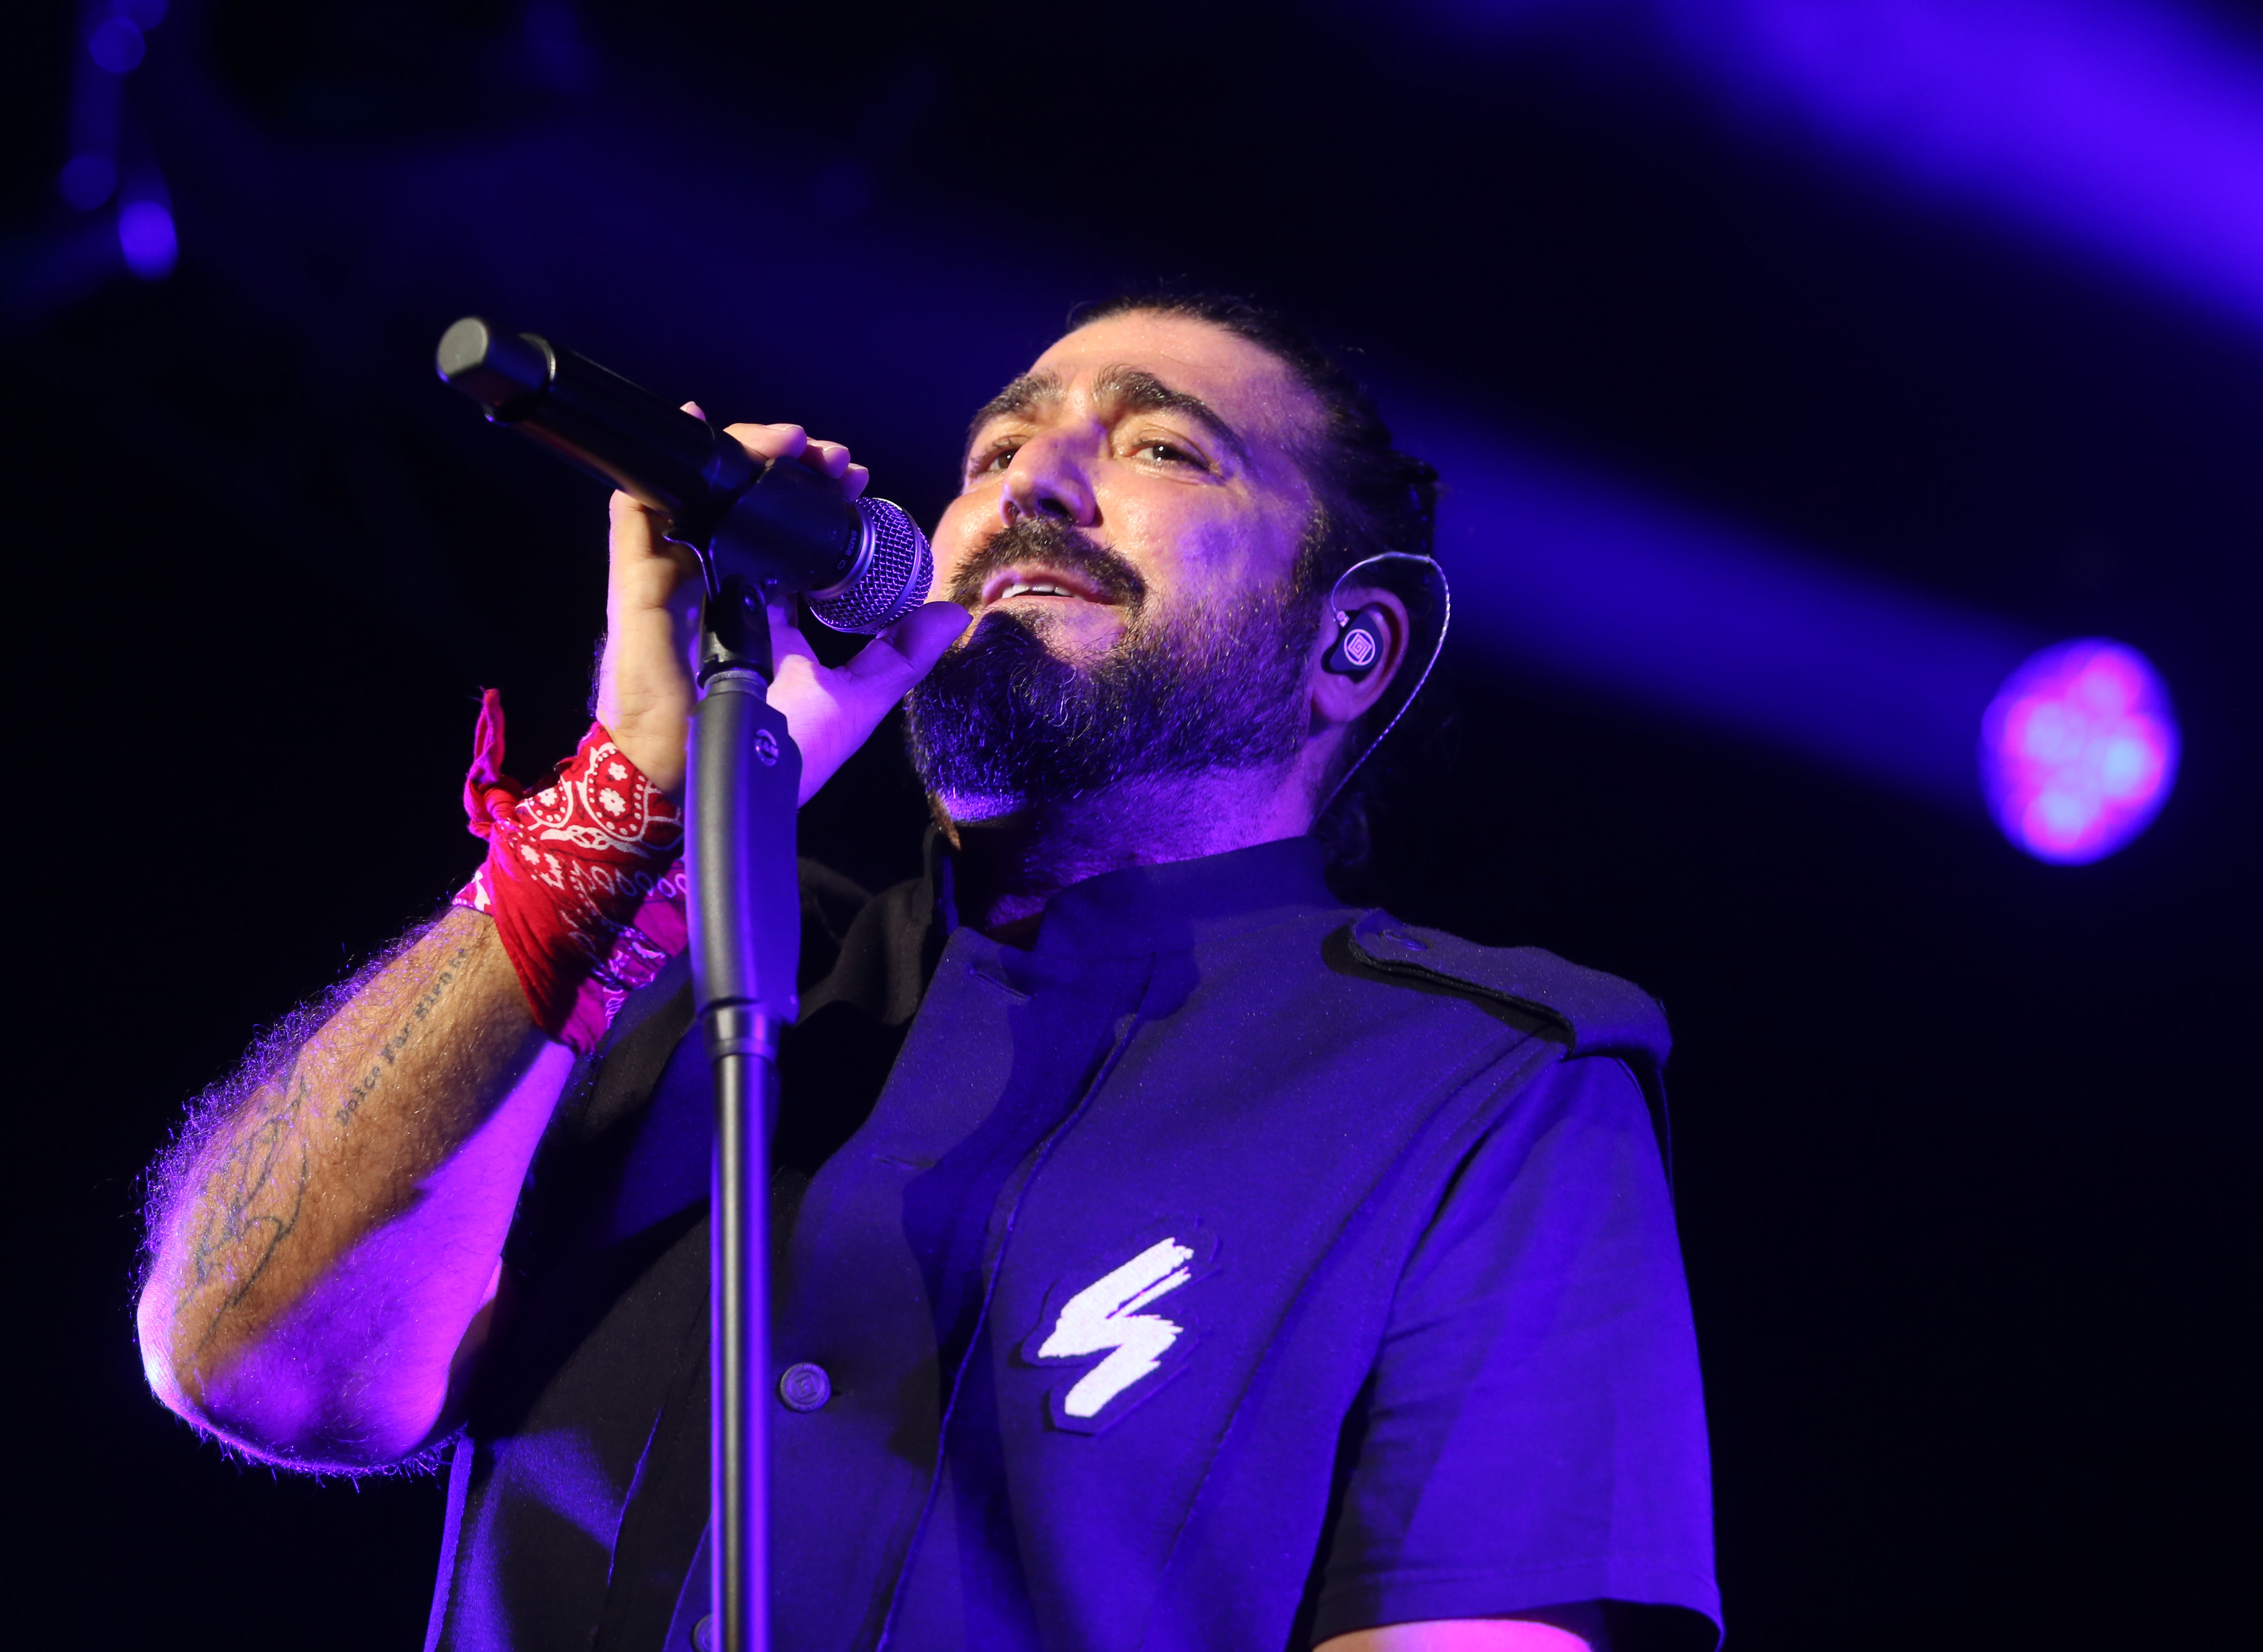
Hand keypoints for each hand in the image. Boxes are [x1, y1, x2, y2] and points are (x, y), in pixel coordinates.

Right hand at [594, 412, 968, 799]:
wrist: (705, 784)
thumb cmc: (775, 755)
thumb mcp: (856, 700)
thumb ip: (902, 655)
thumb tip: (954, 614)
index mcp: (769, 612)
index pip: (793, 540)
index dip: (822, 502)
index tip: (856, 478)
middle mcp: (725, 588)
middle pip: (752, 507)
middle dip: (790, 466)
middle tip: (829, 457)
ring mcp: (680, 581)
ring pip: (705, 496)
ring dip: (742, 453)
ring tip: (785, 440)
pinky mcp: (640, 582)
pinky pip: (639, 513)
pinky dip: (662, 472)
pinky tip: (695, 426)